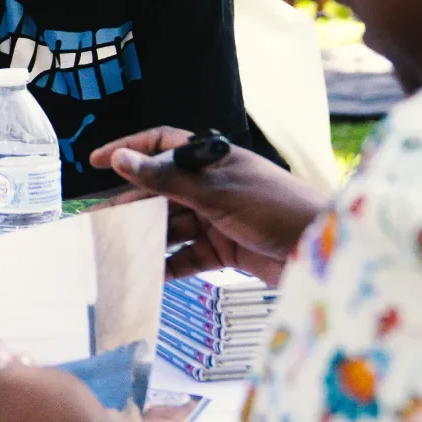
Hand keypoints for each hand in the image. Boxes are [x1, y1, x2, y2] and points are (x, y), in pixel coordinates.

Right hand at [90, 127, 328, 285]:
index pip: (160, 145)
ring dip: (146, 238)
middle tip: (97, 223)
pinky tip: (148, 276)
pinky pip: (188, 256)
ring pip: (171, 226)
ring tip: (115, 253)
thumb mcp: (217, 192)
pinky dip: (169, 265)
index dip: (128, 150)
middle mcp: (211, 186)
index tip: (96, 161)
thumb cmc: (276, 209)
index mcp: (210, 160)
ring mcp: (218, 218)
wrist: (324, 250)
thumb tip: (122, 158)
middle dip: (130, 205)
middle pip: (160, 191)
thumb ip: (167, 178)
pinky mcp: (227, 249)